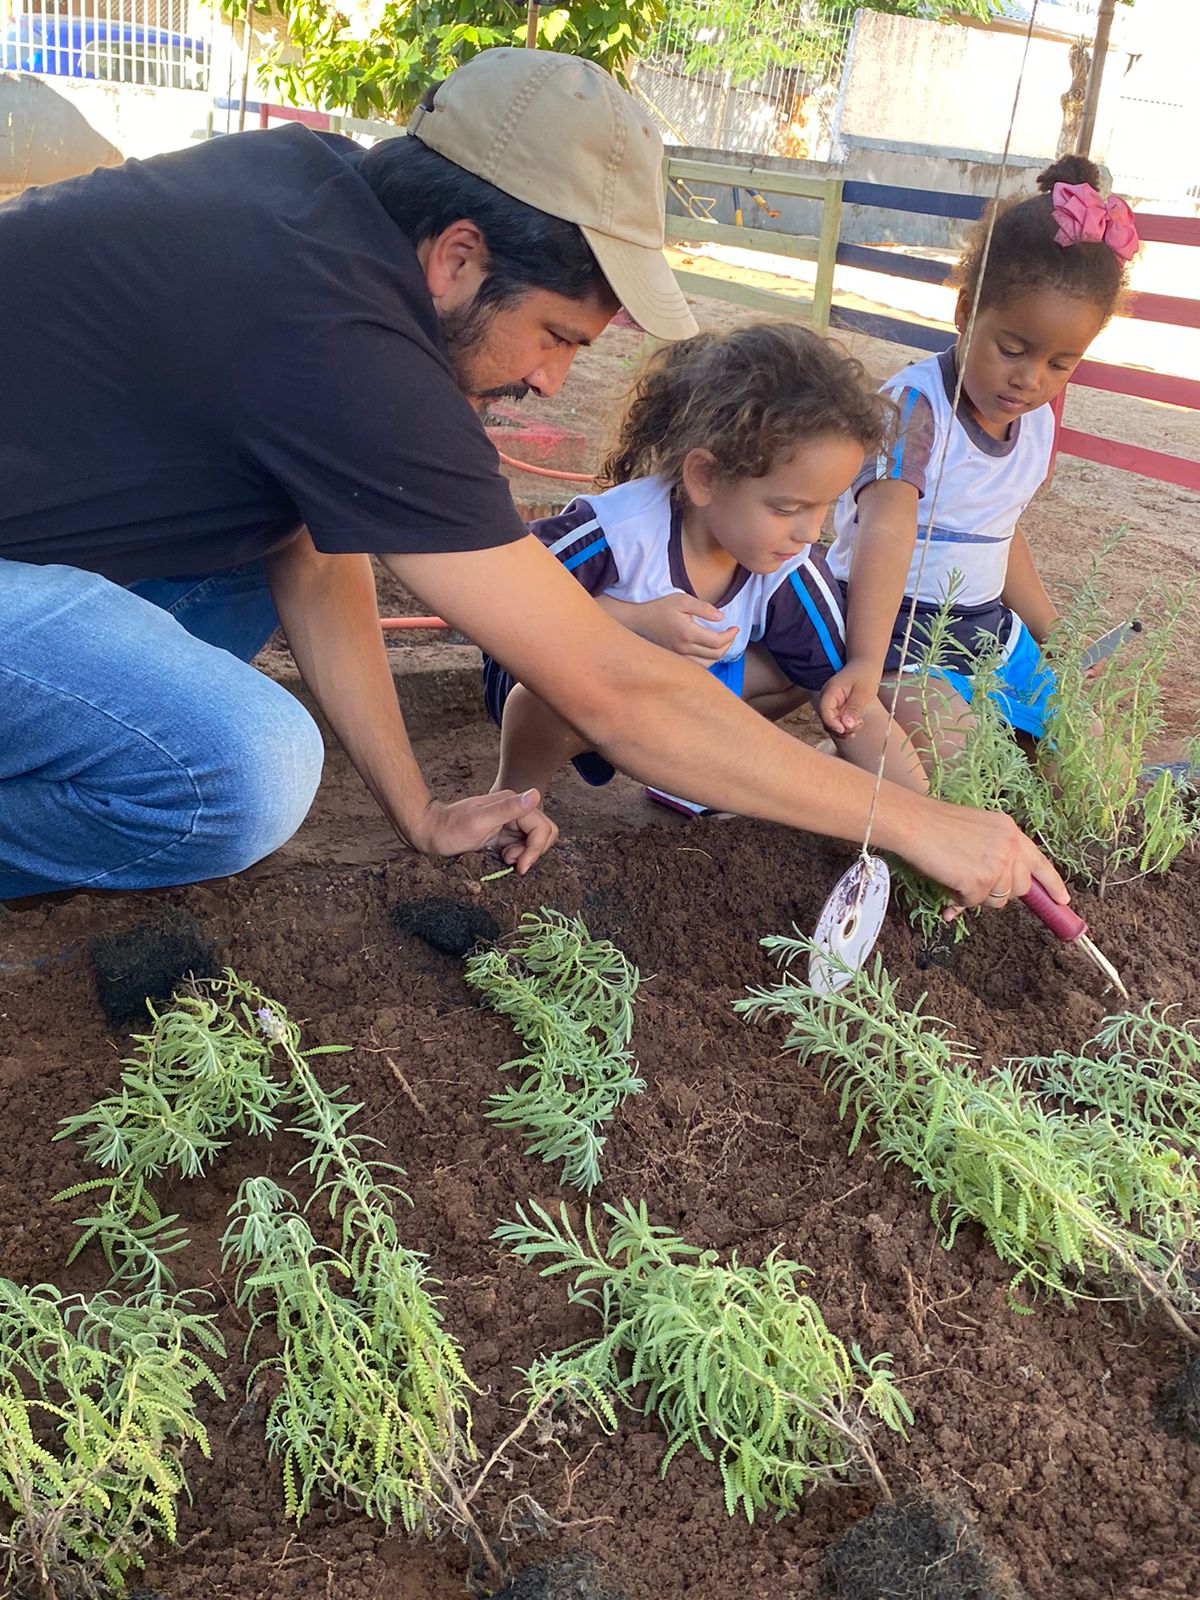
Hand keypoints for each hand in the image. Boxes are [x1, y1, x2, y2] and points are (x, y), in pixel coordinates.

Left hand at [410, 789, 558, 873]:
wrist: (428, 833)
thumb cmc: (449, 828)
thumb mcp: (479, 821)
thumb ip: (508, 809)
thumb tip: (535, 794)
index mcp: (512, 802)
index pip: (542, 827)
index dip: (536, 848)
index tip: (519, 866)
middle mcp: (513, 810)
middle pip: (543, 832)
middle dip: (534, 850)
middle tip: (512, 861)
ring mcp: (508, 822)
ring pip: (534, 840)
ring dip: (525, 854)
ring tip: (504, 859)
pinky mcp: (502, 834)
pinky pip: (521, 845)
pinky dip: (517, 855)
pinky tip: (500, 858)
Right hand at [635, 593, 738, 661]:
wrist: (638, 621)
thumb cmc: (660, 608)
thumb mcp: (682, 600)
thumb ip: (703, 607)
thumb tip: (721, 617)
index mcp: (687, 633)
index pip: (717, 641)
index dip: (731, 636)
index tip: (735, 628)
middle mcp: (684, 649)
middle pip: (716, 654)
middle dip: (728, 644)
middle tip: (731, 634)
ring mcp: (679, 657)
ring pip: (708, 664)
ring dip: (719, 654)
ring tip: (723, 642)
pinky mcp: (675, 660)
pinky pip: (697, 667)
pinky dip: (708, 660)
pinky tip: (709, 651)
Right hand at [818, 658, 881, 736]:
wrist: (866, 664)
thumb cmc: (865, 673)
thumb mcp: (863, 692)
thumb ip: (853, 708)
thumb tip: (846, 725)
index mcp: (830, 691)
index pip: (824, 711)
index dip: (832, 724)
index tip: (844, 730)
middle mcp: (828, 698)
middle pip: (827, 720)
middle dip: (841, 728)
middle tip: (858, 726)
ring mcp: (832, 703)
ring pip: (832, 723)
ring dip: (844, 728)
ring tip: (860, 724)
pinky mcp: (838, 706)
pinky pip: (838, 720)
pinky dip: (846, 725)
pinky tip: (857, 724)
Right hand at [903, 798, 1068, 918]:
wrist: (914, 823)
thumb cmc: (935, 824)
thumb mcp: (978, 830)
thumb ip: (995, 854)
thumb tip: (997, 890)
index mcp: (1010, 831)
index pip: (1039, 862)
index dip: (1052, 884)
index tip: (1062, 900)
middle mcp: (1010, 846)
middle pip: (1019, 888)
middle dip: (1000, 891)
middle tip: (975, 881)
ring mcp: (997, 864)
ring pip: (998, 899)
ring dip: (976, 894)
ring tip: (956, 874)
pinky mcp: (980, 881)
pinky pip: (975, 903)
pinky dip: (959, 898)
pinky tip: (948, 879)